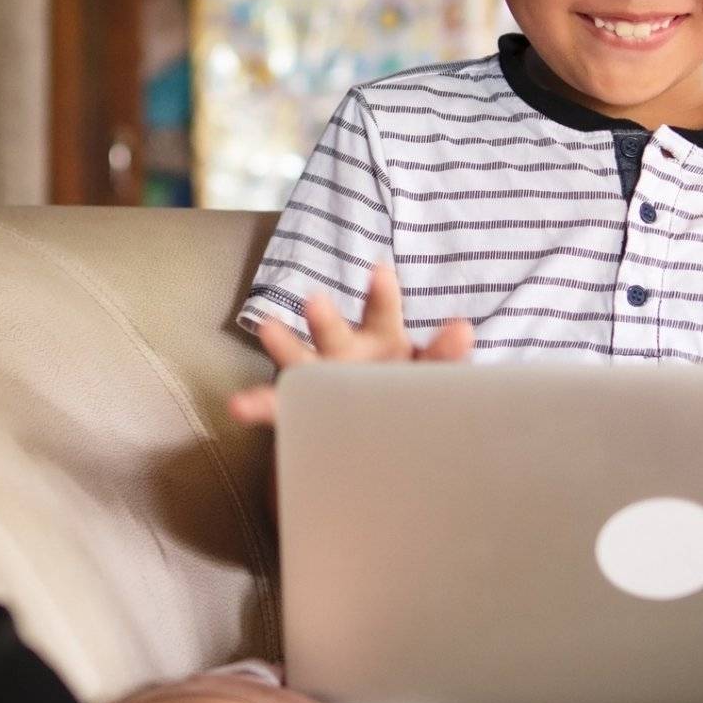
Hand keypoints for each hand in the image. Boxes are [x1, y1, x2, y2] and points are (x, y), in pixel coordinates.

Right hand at [229, 262, 474, 427]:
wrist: (382, 432)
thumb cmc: (408, 390)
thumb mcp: (432, 373)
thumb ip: (445, 355)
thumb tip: (464, 329)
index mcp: (381, 338)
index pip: (383, 311)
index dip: (382, 293)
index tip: (379, 270)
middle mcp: (345, 351)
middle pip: (333, 332)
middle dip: (325, 319)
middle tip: (314, 302)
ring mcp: (320, 378)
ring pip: (299, 361)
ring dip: (283, 347)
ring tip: (267, 331)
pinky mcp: (302, 409)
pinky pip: (278, 408)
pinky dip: (258, 405)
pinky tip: (238, 405)